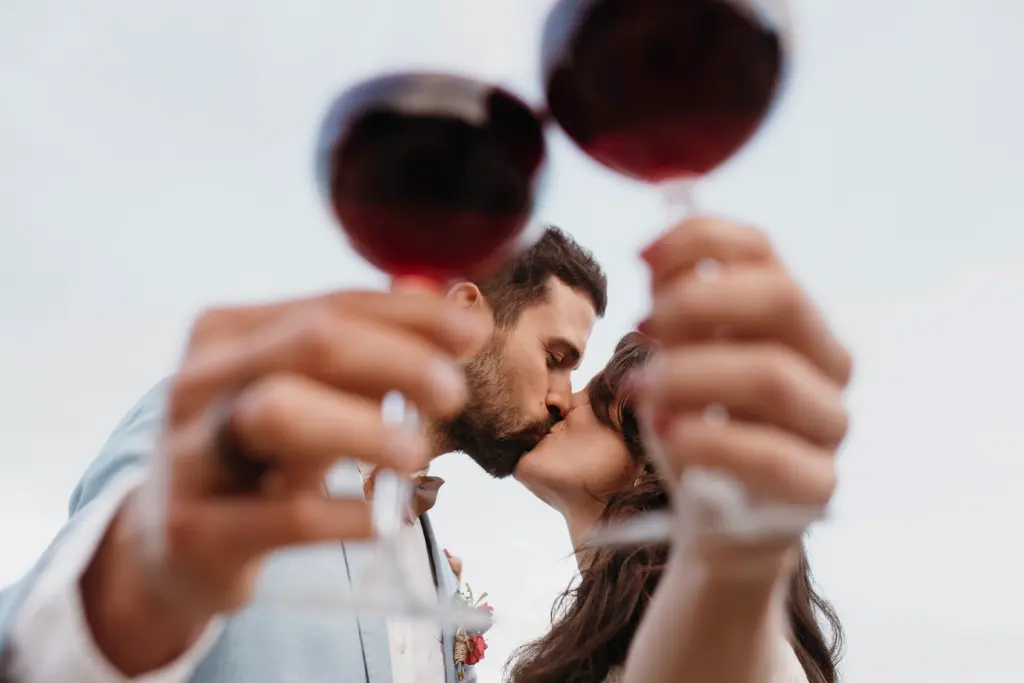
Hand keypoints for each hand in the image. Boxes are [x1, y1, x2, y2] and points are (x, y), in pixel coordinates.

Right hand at [83, 289, 487, 672]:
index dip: (412, 315)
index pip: (333, 304)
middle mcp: (200, 381)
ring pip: (280, 412)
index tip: (472, 332)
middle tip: (453, 394)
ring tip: (415, 454)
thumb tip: (456, 309)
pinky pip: (286, 515)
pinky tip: (382, 517)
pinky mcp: (196, 530)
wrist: (172, 548)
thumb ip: (372, 350)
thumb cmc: (258, 458)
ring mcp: (189, 455)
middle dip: (399, 360)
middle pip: (312, 343)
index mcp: (228, 333)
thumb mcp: (305, 396)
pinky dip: (349, 514)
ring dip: (366, 428)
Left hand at [637, 217, 851, 521]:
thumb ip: (675, 310)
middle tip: (645, 325)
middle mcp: (826, 360)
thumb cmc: (701, 425)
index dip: (700, 240)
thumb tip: (656, 260)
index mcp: (794, 317)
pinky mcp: (818, 485)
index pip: (762, 251)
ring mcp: (828, 422)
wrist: (721, 518)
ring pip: (772, 375)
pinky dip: (709, 439)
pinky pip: (770, 454)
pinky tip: (667, 433)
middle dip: (699, 302)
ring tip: (639, 388)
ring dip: (691, 372)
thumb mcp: (679, 359)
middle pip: (781, 298)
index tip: (640, 255)